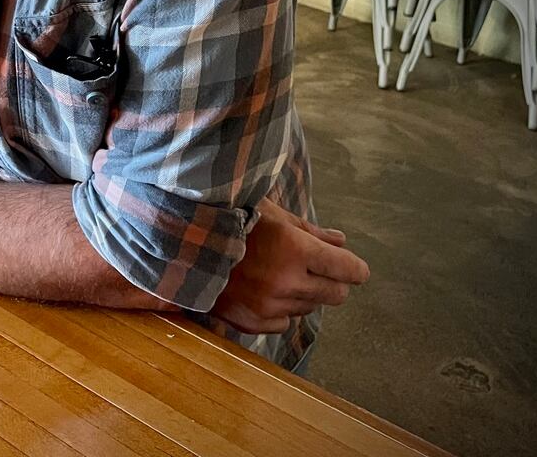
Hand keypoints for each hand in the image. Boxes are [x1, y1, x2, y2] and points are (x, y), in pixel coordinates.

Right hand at [212, 199, 369, 333]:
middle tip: (314, 267)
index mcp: (294, 248)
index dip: (354, 267)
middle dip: (332, 281)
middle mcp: (285, 280)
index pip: (348, 269)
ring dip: (303, 293)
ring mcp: (268, 305)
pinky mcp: (252, 322)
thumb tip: (343, 243)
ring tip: (276, 272)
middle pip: (336, 294)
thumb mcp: (272, 214)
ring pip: (310, 308)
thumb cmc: (229, 218)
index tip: (353, 267)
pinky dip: (279, 309)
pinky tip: (260, 289)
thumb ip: (311, 231)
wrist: (181, 242)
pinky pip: (283, 322)